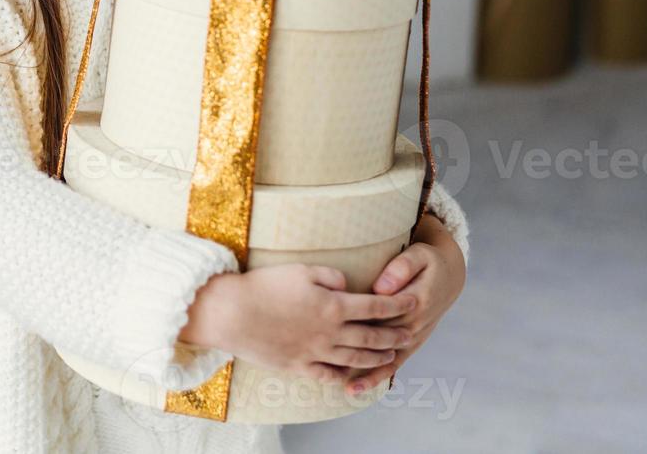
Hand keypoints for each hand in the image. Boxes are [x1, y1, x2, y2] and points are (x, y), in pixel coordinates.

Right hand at [179, 263, 418, 388]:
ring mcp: (315, 352)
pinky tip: (350, 374)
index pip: (375, 306)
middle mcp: (330, 332)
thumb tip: (347, 284)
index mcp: (333, 305)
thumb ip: (329, 276)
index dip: (397, 305)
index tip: (413, 303)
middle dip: (394, 335)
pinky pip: (327, 375)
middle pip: (370, 336)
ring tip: (389, 356)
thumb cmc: (264, 286)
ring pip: (354, 358)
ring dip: (376, 357)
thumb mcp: (300, 269)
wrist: (232, 314)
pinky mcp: (298, 366)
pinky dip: (343, 375)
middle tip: (410, 334)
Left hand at [343, 212, 466, 395]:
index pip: (381, 316)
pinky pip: (395, 362)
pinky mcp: (411, 342)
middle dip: (357, 354)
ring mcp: (413, 336)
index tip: (334, 331)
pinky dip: (379, 376)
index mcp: (413, 302)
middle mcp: (414, 324)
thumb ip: (401, 269)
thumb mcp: (418, 255)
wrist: (449, 274)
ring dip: (369, 373)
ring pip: (388, 358)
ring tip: (348, 388)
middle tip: (330, 366)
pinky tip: (360, 387)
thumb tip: (382, 288)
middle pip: (381, 341)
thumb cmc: (427, 261)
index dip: (358, 324)